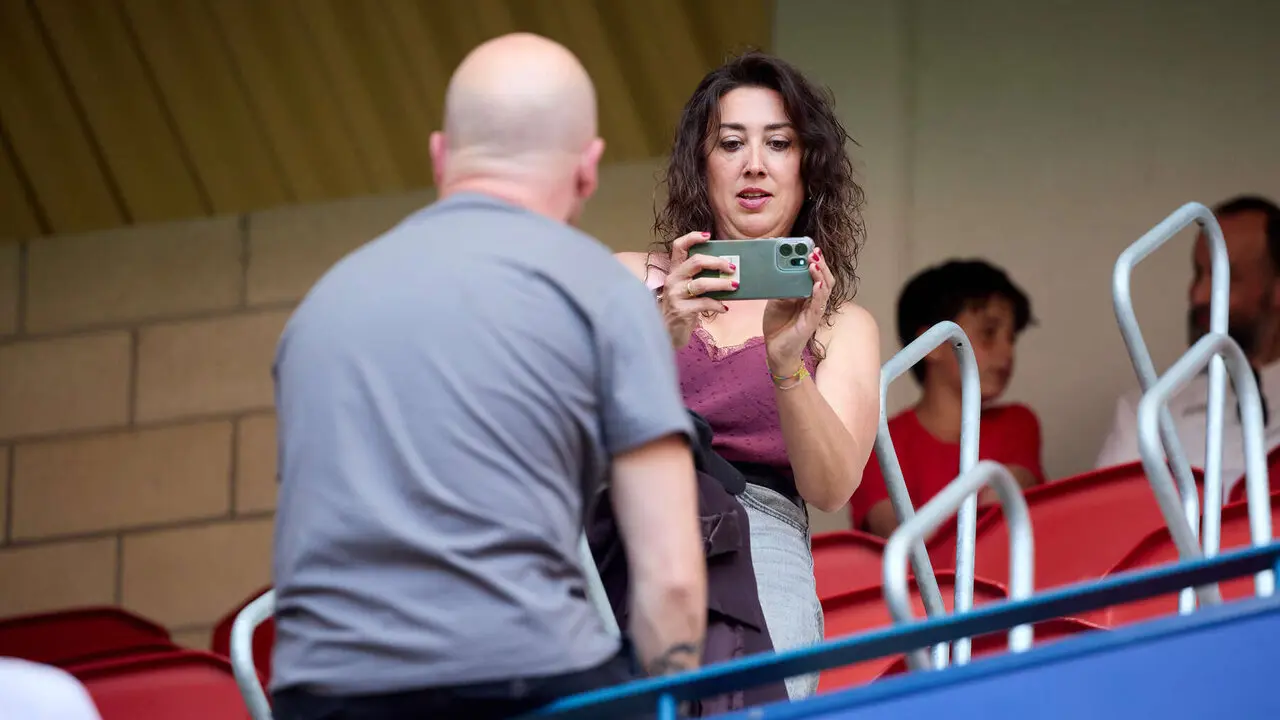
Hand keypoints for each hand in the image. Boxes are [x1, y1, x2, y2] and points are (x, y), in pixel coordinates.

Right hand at [659, 231, 736, 347]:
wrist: (666, 333)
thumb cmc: (681, 308)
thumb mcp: (686, 290)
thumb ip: (700, 278)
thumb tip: (727, 273)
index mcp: (675, 271)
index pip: (678, 247)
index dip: (692, 237)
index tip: (708, 236)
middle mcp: (673, 280)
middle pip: (695, 262)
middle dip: (717, 262)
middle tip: (732, 268)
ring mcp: (675, 295)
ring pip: (702, 283)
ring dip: (722, 284)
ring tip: (734, 286)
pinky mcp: (681, 310)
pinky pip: (704, 303)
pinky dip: (718, 305)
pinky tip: (724, 308)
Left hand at [763, 247, 833, 374]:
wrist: (775, 350)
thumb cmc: (778, 325)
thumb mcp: (776, 301)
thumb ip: (781, 287)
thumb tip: (779, 269)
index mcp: (807, 295)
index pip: (816, 275)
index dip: (816, 261)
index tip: (811, 248)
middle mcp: (814, 301)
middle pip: (825, 279)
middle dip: (821, 264)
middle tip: (814, 251)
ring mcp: (814, 311)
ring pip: (824, 290)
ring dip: (820, 275)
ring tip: (814, 264)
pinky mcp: (811, 322)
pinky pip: (818, 306)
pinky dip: (818, 294)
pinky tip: (816, 285)